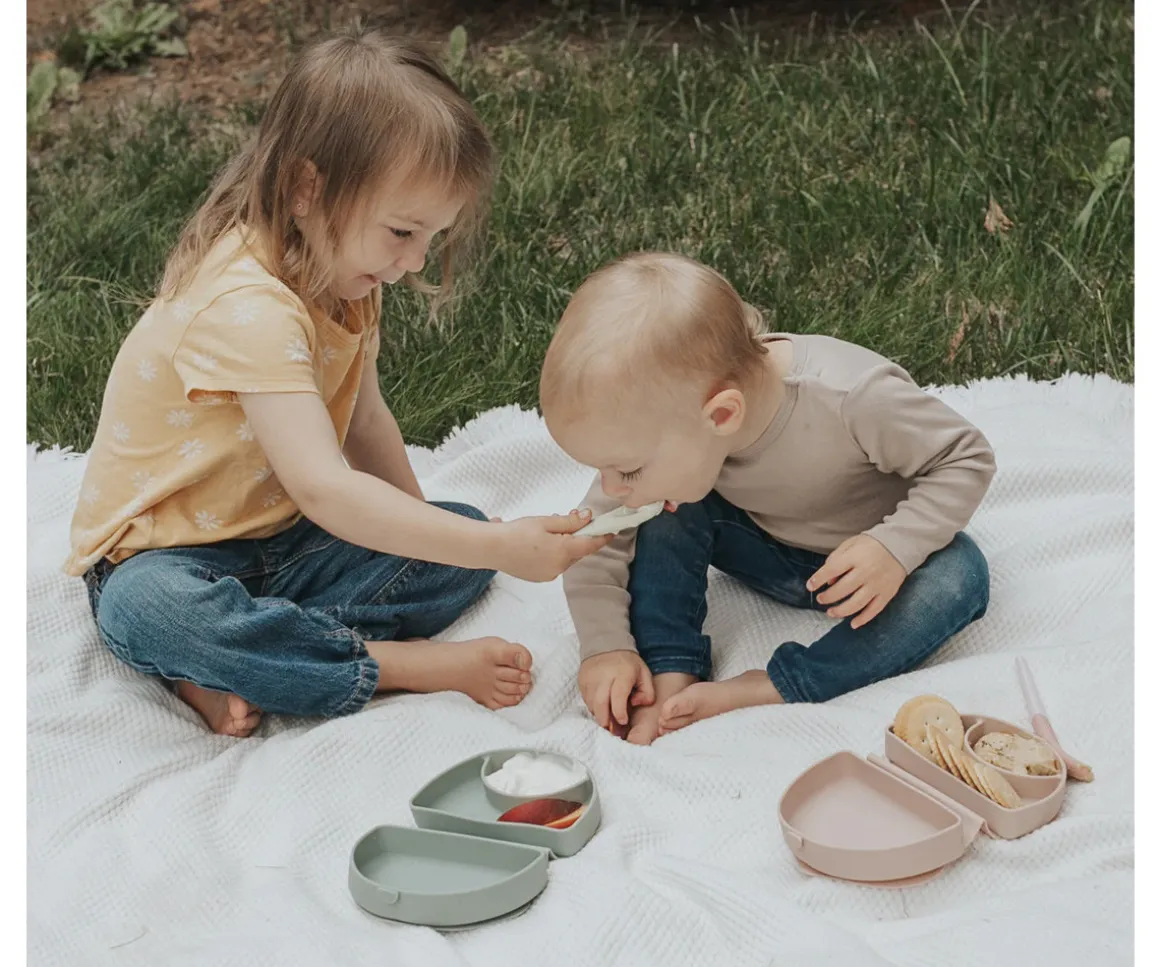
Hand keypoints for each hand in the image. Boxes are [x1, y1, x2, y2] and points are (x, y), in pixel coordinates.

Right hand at [491, 510, 612, 581]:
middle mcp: (560, 567)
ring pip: (567, 557)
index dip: (602, 536)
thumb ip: (570, 522)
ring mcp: (550, 574)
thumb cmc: (516, 533)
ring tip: (550, 529)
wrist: (491, 548)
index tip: (611, 529)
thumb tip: (588, 518)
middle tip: (572, 517)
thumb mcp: (546, 522)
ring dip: (565, 544)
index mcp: (564, 552)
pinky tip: (541, 542)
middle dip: (578, 535)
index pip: (591, 544)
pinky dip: (555, 552)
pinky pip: (555, 563)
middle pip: (578, 550)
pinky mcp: (540, 577)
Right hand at [578, 651, 655, 729]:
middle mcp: (604, 676)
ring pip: (591, 704)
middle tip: (612, 730)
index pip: (618, 696)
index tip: (623, 721)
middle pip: (600, 703)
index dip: (619, 713)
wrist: (605, 644)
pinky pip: (586, 700)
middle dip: (605, 720)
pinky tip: (602, 708)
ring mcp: (590, 678)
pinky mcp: (582, 681)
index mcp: (622, 673)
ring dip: (600, 715)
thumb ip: (647, 692)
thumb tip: (636, 704)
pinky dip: (594, 707)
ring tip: (608, 720)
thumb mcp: (644, 673)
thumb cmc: (628, 663)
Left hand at [807, 534, 905, 629]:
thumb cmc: (871, 544)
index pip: (832, 570)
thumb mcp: (851, 543)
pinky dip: (863, 619)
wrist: (901, 545)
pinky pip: (874, 610)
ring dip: (841, 611)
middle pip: (842, 589)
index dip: (818, 579)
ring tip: (830, 612)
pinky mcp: (887, 593)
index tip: (810, 586)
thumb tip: (828, 580)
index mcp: (855, 557)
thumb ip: (836, 558)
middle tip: (820, 599)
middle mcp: (866, 572)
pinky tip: (853, 624)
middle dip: (828, 597)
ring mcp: (878, 584)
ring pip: (856, 603)